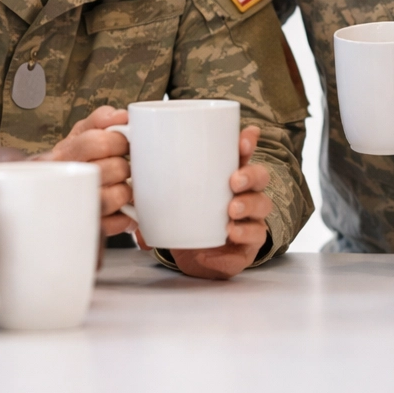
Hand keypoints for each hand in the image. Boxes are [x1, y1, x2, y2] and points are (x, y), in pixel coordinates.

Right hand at [44, 106, 133, 237]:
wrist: (45, 194)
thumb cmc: (69, 162)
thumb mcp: (78, 134)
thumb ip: (100, 119)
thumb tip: (122, 116)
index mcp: (65, 154)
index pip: (97, 142)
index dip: (117, 140)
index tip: (123, 142)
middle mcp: (68, 180)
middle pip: (114, 168)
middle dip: (124, 165)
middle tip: (120, 166)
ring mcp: (77, 206)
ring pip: (118, 196)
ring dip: (126, 190)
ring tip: (119, 186)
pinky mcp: (88, 228)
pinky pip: (119, 222)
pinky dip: (125, 216)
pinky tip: (118, 208)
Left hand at [166, 125, 272, 279]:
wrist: (188, 254)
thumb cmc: (181, 217)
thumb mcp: (165, 199)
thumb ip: (151, 190)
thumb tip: (130, 184)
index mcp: (226, 174)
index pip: (242, 153)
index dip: (247, 143)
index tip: (243, 139)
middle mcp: (244, 193)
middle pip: (260, 177)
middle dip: (250, 175)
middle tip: (233, 181)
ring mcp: (250, 218)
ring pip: (262, 205)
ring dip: (249, 205)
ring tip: (231, 210)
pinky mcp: (248, 245)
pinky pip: (254, 238)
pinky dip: (243, 235)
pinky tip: (229, 234)